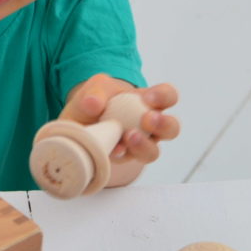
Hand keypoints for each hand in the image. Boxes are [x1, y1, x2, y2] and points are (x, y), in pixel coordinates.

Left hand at [60, 73, 180, 164]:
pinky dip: (119, 154)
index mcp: (150, 102)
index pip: (169, 96)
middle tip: (147, 120)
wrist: (78, 122)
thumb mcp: (95, 88)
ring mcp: (139, 145)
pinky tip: (112, 148)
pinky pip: (128, 162)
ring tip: (129, 137)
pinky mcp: (124, 159)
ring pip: (153, 152)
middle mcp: (150, 126)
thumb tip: (93, 104)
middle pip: (172, 128)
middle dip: (164, 125)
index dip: (164, 97)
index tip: (148, 99)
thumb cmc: (95, 101)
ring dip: (144, 146)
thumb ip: (97, 92)